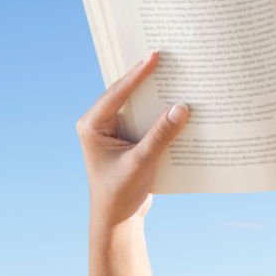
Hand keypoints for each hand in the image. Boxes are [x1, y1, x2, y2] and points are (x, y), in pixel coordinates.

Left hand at [76, 51, 189, 231]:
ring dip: (157, 93)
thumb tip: (182, 107)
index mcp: (92, 125)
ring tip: (178, 74)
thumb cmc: (120, 193)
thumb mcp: (141, 162)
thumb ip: (161, 134)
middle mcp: (101, 123)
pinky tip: (181, 104)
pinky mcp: (131, 138)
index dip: (138, 74)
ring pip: (139, 104)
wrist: (117, 219)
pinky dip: (163, 112)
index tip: (155, 56)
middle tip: (168, 56)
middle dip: (148, 77)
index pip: (118, 93)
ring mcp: (116, 130)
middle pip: (128, 92)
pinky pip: (148, 118)